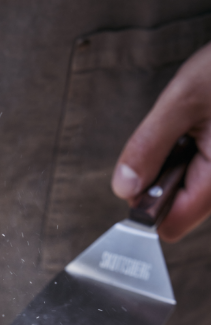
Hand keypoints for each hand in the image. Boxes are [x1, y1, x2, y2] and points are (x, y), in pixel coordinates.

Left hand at [111, 41, 210, 240]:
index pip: (170, 225)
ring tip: (192, 125)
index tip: (143, 173)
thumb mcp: (184, 98)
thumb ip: (149, 146)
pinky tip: (200, 127)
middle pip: (176, 210)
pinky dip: (188, 153)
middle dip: (162, 179)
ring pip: (186, 191)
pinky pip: (197, 173)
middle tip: (174, 136)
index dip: (147, 206)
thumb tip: (124, 188)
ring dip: (176, 164)